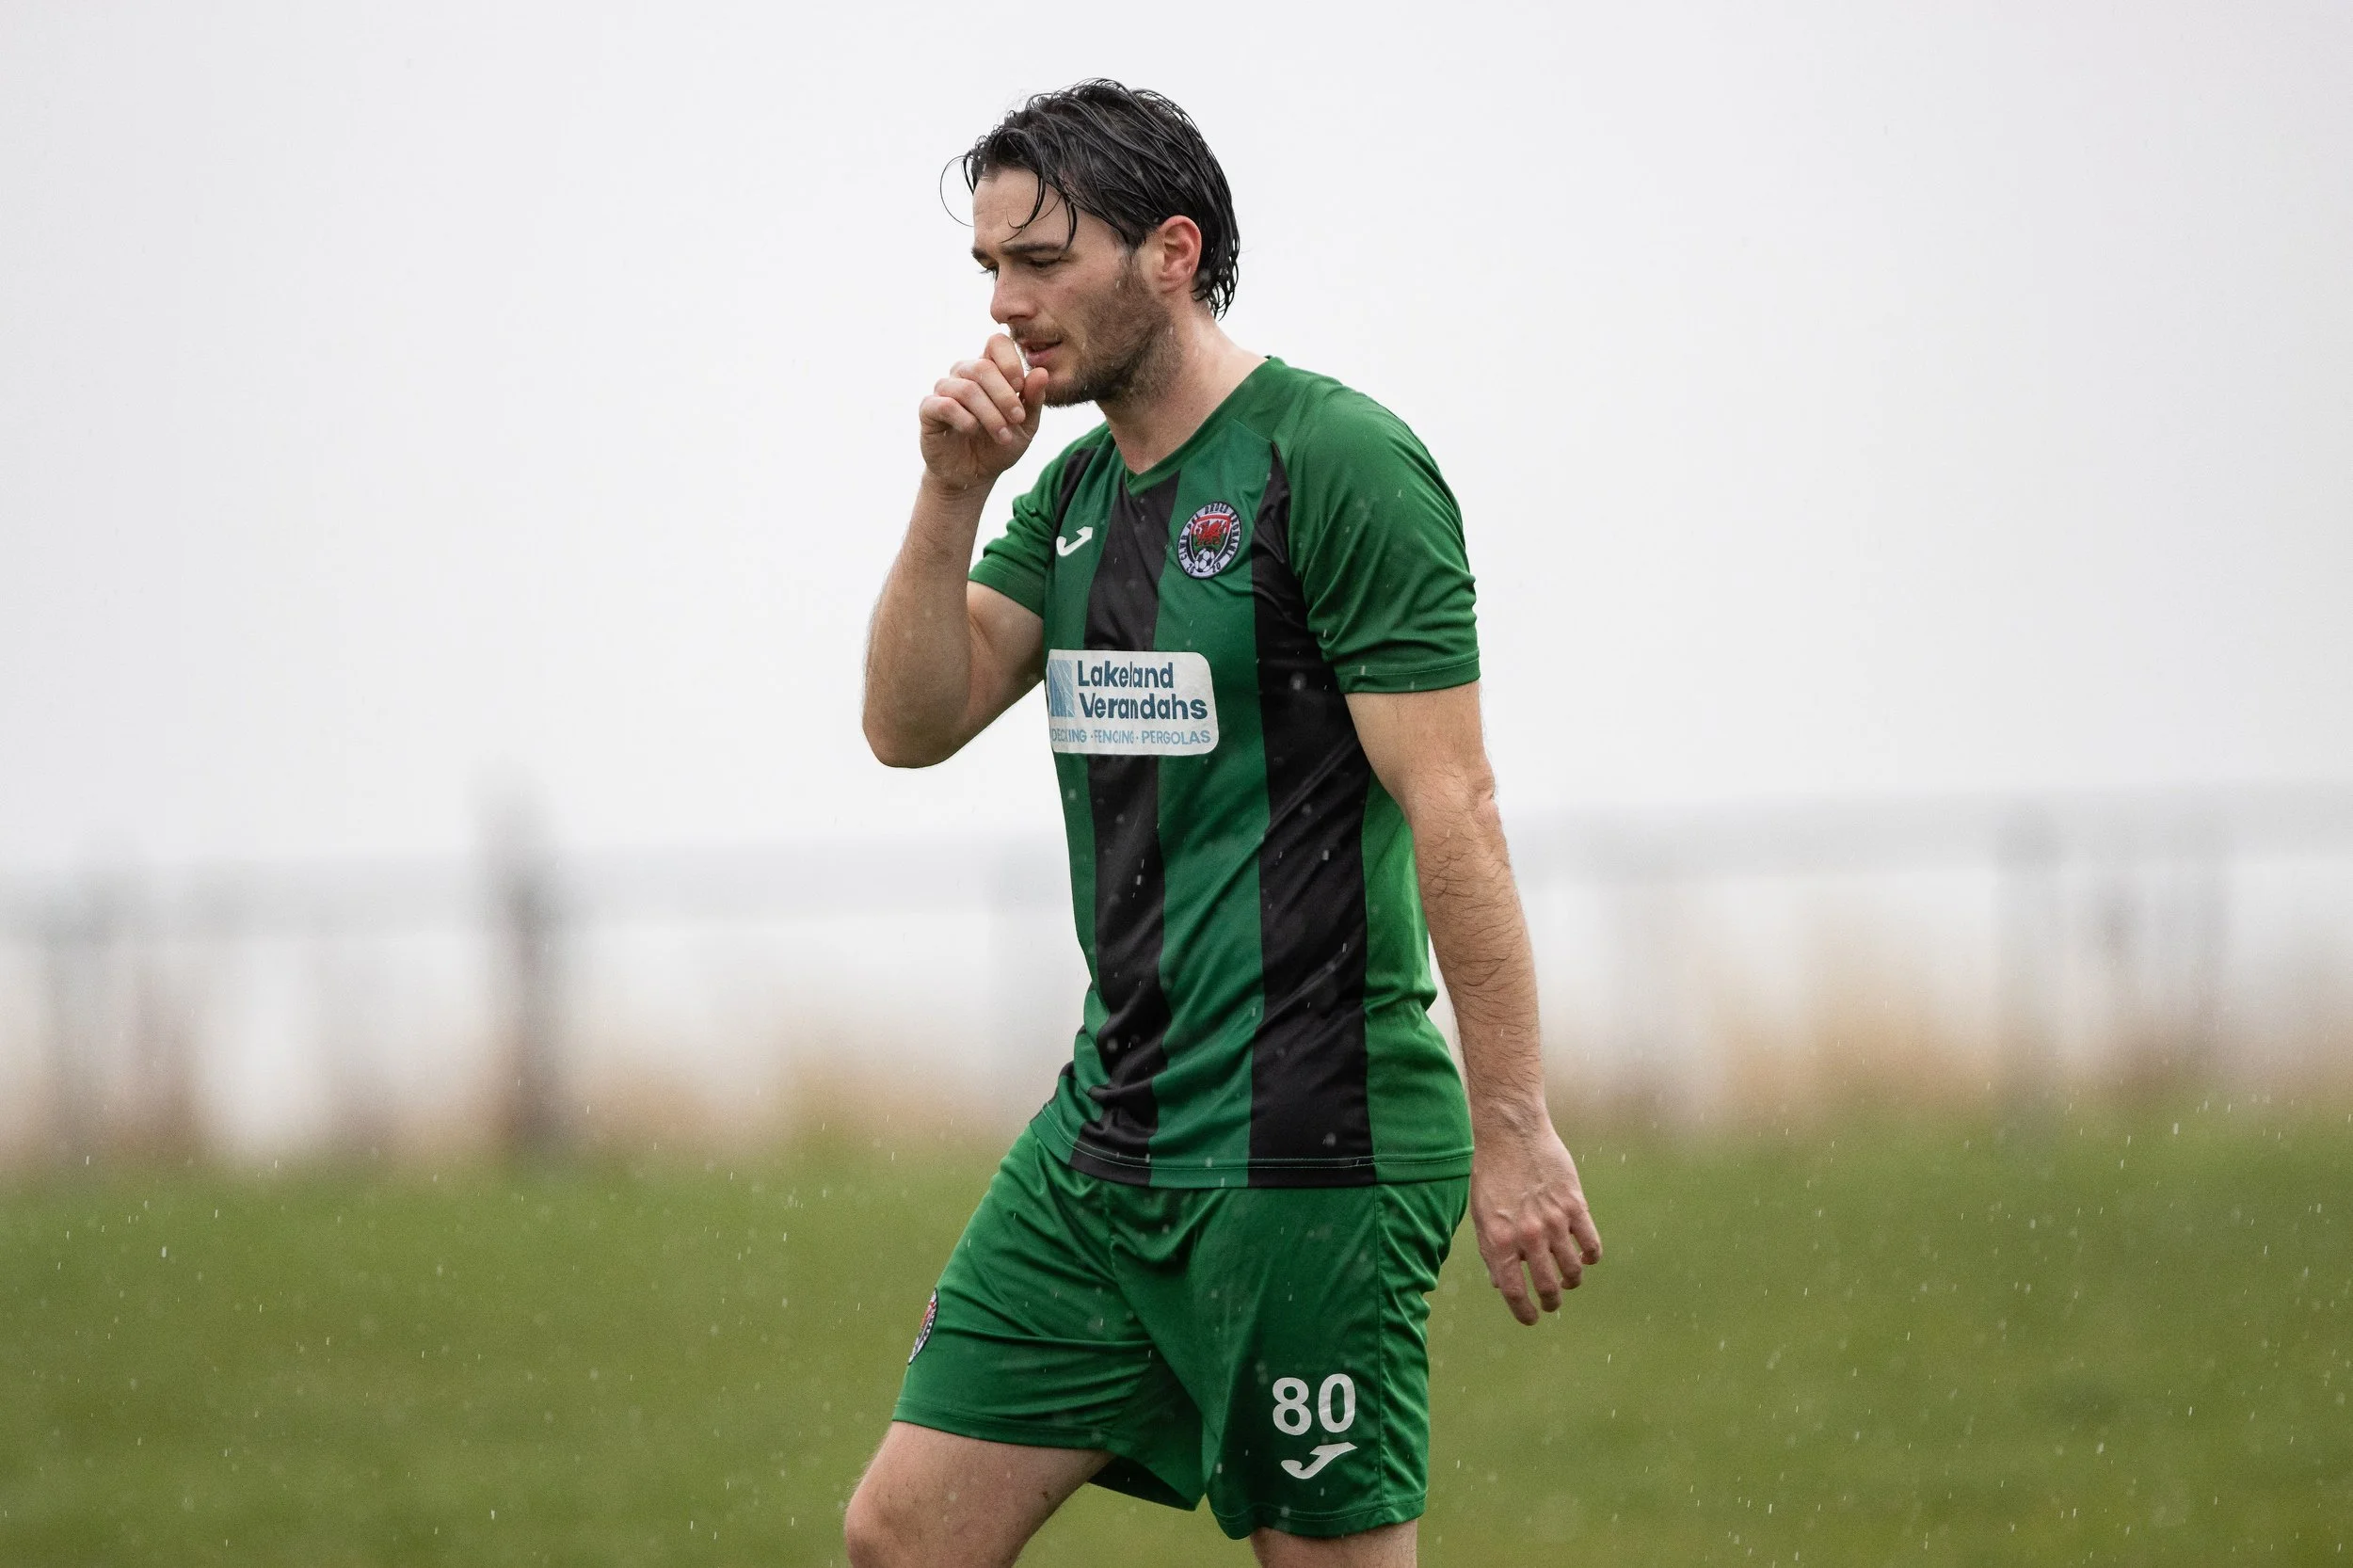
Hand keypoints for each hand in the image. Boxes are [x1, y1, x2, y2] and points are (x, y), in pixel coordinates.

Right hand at [918, 334, 1047, 493]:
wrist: (974, 476)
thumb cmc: (999, 445)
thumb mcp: (1026, 425)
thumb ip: (1034, 399)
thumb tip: (1041, 372)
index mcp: (989, 370)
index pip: (997, 343)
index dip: (1010, 361)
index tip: (1020, 387)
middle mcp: (964, 373)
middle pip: (983, 367)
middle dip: (1005, 396)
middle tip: (1017, 419)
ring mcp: (944, 390)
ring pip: (967, 388)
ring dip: (990, 414)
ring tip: (1002, 435)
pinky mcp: (929, 410)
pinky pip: (945, 404)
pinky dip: (964, 419)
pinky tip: (973, 430)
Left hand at [1469, 1114, 1602, 1324]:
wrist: (1509, 1132)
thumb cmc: (1489, 1173)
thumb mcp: (1480, 1215)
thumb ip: (1491, 1250)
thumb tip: (1500, 1283)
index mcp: (1498, 1240)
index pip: (1513, 1291)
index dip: (1523, 1312)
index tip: (1531, 1318)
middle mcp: (1526, 1236)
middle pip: (1548, 1286)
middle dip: (1551, 1302)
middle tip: (1551, 1303)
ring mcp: (1553, 1222)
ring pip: (1573, 1270)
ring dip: (1571, 1281)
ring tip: (1567, 1280)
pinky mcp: (1574, 1205)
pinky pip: (1591, 1245)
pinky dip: (1590, 1257)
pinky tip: (1584, 1256)